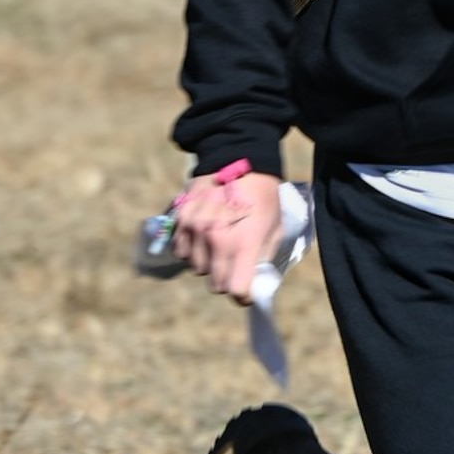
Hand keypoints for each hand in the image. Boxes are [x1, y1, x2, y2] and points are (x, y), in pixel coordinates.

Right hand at [171, 170, 282, 304]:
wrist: (237, 158)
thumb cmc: (262, 195)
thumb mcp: (274, 226)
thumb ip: (263, 258)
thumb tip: (254, 283)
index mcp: (243, 242)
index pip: (236, 289)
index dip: (243, 295)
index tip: (247, 291)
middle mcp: (215, 240)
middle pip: (216, 284)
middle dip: (227, 280)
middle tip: (235, 265)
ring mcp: (194, 230)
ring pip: (197, 268)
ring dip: (209, 264)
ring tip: (220, 245)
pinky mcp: (180, 221)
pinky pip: (181, 252)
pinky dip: (191, 250)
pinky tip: (203, 237)